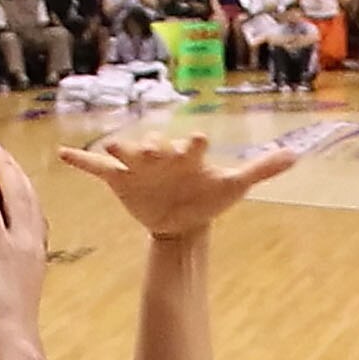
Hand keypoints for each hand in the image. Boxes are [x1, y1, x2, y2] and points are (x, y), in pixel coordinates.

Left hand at [0, 139, 45, 352]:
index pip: (34, 216)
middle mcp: (32, 243)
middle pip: (28, 195)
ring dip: (2, 166)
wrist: (13, 340)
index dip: (26, 193)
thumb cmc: (6, 334)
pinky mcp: (1, 248)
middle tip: (0, 151)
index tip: (16, 178)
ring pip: (14, 193)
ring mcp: (20, 243)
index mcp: (35, 254)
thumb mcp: (3, 304)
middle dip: (15, 169)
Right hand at [59, 126, 296, 236]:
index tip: (197, 143)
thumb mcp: (234, 186)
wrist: (182, 216)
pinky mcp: (119, 179)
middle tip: (151, 150)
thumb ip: (261, 170)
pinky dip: (80, 161)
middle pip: (154, 148)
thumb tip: (297, 155)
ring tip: (111, 145)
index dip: (193, 146)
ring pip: (126, 153)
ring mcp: (138, 166)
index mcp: (188, 156)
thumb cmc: (207, 195)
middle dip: (152, 149)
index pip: (191, 148)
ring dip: (118, 148)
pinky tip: (61, 154)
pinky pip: (96, 168)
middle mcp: (161, 155)